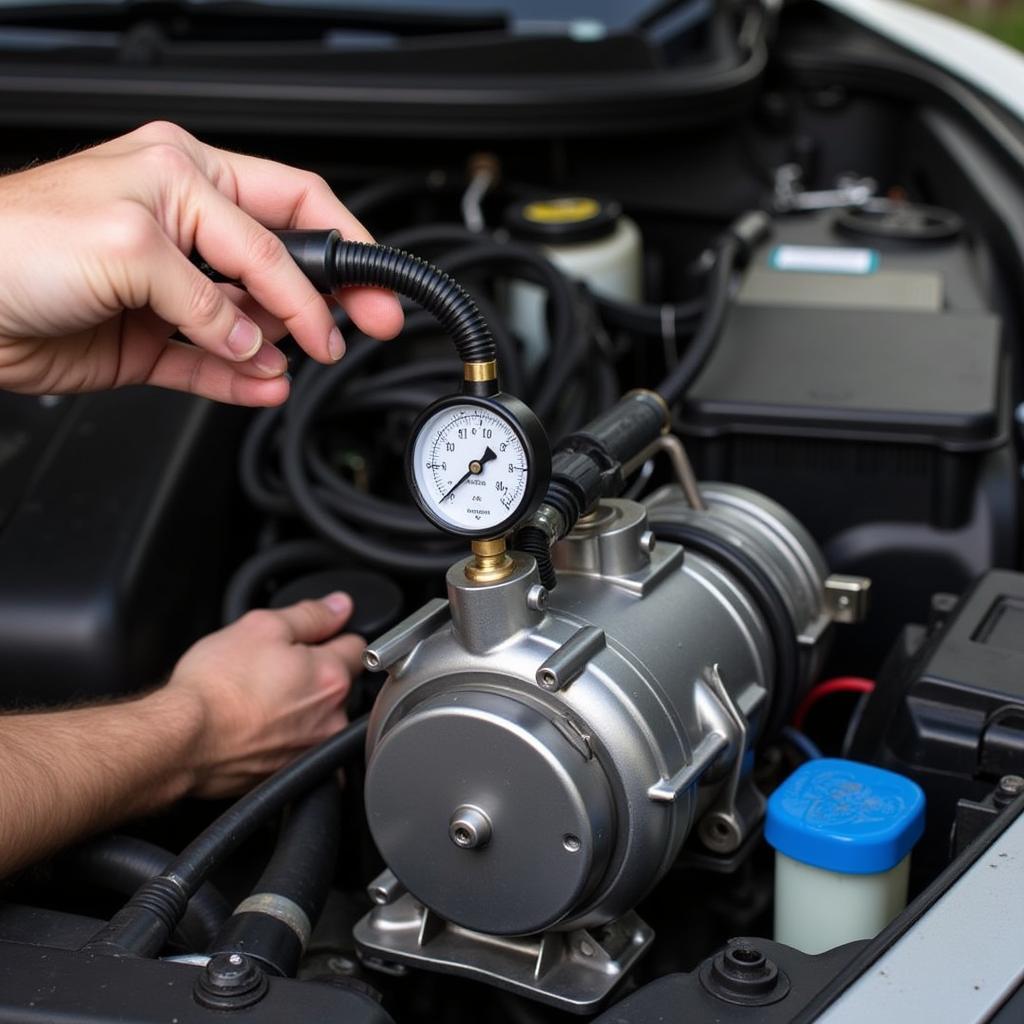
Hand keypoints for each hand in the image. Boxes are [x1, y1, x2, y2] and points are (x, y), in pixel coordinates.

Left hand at [0, 121, 403, 405]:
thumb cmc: (12, 242)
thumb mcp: (129, 244)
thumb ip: (205, 298)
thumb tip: (251, 340)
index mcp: (184, 175)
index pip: (287, 214)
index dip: (334, 259)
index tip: (363, 301)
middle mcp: (182, 228)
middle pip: (281, 266)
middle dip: (325, 300)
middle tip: (364, 328)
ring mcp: (170, 290)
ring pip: (251, 322)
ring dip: (278, 348)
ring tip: (289, 367)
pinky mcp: (151, 340)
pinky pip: (214, 364)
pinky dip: (243, 380)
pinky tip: (264, 387)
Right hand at [165, 593, 363, 797]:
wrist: (181, 741)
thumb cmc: (216, 687)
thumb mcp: (262, 626)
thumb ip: (310, 615)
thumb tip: (340, 606)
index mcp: (331, 677)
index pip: (356, 645)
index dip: (331, 635)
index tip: (308, 639)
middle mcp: (331, 717)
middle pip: (339, 682)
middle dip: (315, 671)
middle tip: (272, 667)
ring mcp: (311, 748)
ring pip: (319, 714)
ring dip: (300, 704)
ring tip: (259, 697)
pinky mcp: (290, 772)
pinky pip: (299, 746)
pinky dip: (285, 735)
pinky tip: (258, 726)